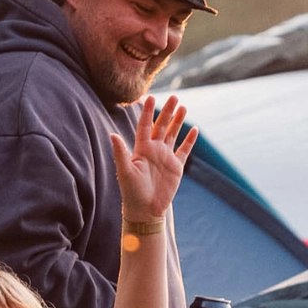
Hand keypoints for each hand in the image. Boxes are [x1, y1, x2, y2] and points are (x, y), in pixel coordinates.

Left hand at [110, 95, 196, 221]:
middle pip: (161, 126)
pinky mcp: (176, 167)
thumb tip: (112, 134)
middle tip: (174, 97)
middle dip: (167, 112)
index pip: (145, 125)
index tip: (150, 97)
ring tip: (183, 107)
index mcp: (141, 149)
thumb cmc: (131, 192)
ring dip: (178, 121)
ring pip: (173, 134)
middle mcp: (154, 150)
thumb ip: (120, 152)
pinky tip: (194, 129)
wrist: (145, 210)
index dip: (148, 112)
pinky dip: (190, 140)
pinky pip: (184, 150)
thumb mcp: (125, 171)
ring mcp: (166, 157)